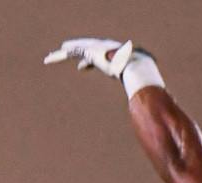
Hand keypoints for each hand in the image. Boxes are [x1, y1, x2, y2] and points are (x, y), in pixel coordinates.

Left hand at [44, 37, 164, 95]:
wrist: (139, 70)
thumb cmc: (143, 81)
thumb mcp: (140, 92)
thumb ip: (141, 101)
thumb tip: (151, 114)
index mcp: (113, 57)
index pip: (98, 58)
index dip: (89, 62)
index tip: (81, 66)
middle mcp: (105, 50)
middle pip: (86, 50)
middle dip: (76, 51)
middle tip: (65, 53)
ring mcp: (98, 49)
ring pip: (76, 49)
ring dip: (62, 54)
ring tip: (51, 57)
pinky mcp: (91, 52)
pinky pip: (72, 52)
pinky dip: (60, 56)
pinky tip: (50, 59)